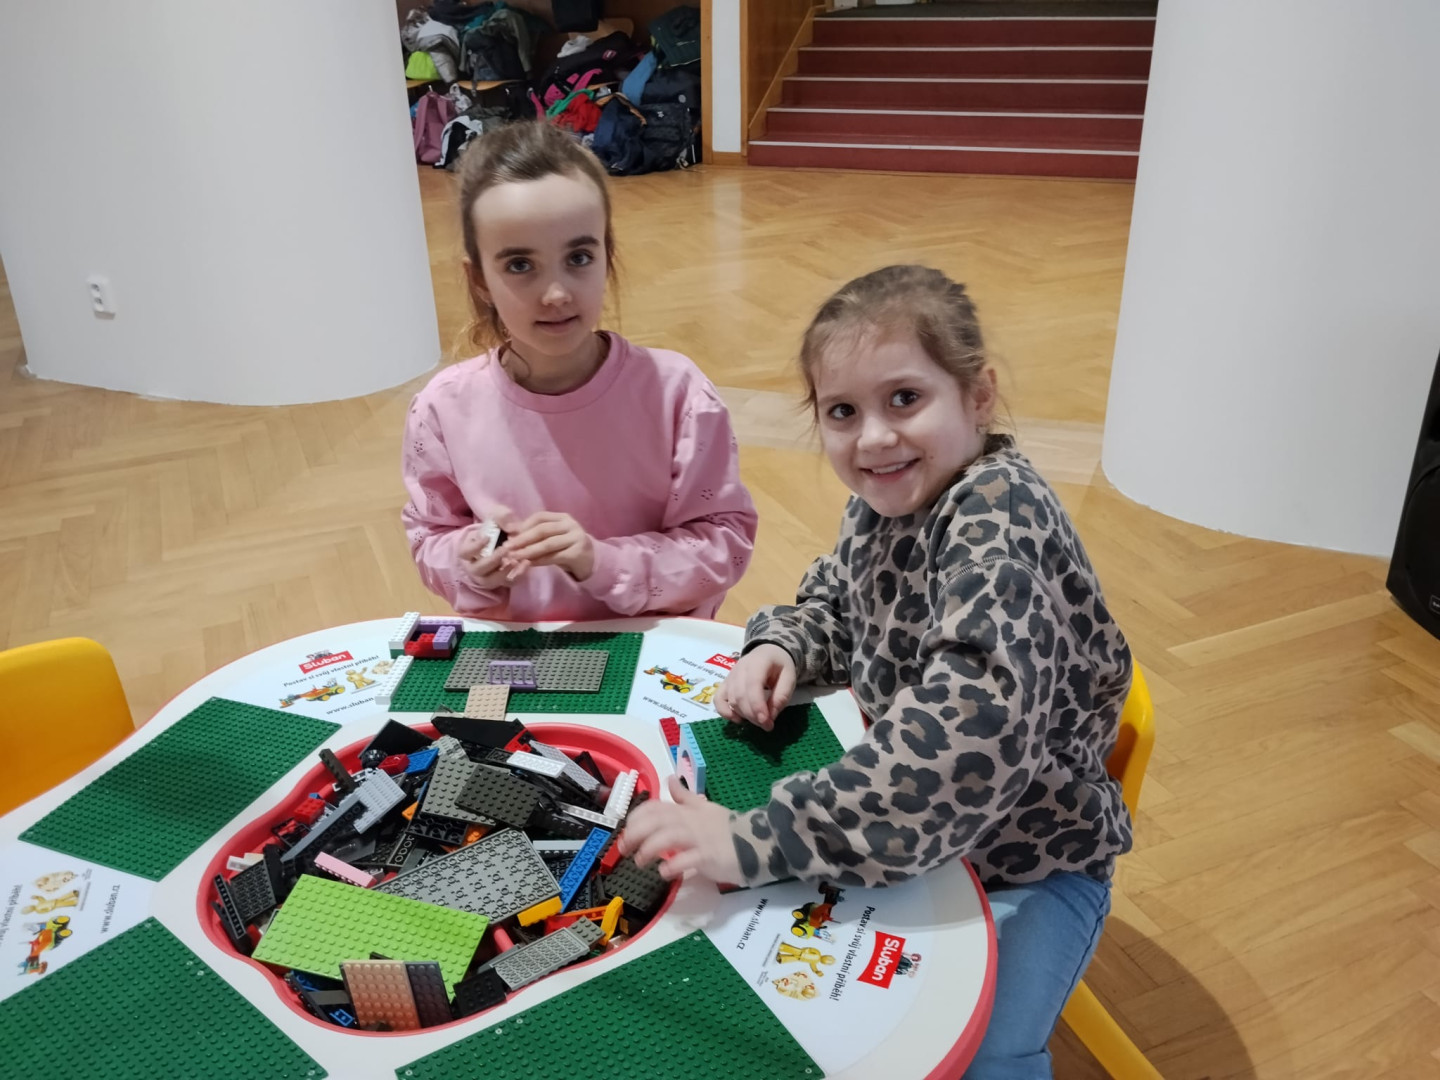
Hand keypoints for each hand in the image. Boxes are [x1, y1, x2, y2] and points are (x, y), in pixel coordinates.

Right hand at [456, 506, 518, 588]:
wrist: (504, 540)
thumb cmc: (495, 529)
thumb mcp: (497, 518)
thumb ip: (502, 518)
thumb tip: (511, 528)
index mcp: (468, 551)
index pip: (465, 552)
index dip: (475, 547)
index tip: (487, 538)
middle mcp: (474, 566)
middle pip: (478, 569)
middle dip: (492, 560)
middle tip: (505, 550)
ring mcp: (486, 577)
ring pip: (490, 580)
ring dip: (504, 572)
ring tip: (517, 561)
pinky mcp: (500, 582)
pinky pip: (507, 584)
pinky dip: (516, 576)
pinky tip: (525, 565)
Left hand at [498, 511, 594, 581]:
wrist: (591, 561)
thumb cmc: (567, 548)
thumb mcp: (554, 537)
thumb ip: (537, 534)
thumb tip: (512, 533)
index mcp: (562, 517)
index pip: (540, 517)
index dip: (523, 525)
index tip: (509, 535)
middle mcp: (570, 525)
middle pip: (542, 530)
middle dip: (523, 539)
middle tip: (507, 547)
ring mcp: (576, 538)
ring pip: (548, 544)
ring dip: (529, 551)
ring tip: (515, 557)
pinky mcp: (578, 553)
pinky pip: (555, 556)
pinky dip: (540, 560)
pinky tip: (529, 564)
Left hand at [619, 776, 741, 882]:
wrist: (756, 842)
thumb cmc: (726, 828)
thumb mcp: (703, 807)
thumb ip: (684, 797)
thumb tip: (670, 778)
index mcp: (686, 810)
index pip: (654, 807)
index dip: (636, 818)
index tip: (626, 831)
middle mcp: (689, 821)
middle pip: (656, 820)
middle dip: (635, 833)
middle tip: (625, 848)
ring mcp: (699, 838)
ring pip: (668, 837)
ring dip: (649, 849)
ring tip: (641, 862)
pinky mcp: (708, 856)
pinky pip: (687, 859)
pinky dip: (673, 865)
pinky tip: (664, 872)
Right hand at [714, 644, 795, 730]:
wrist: (768, 652)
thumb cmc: (780, 665)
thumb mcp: (789, 677)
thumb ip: (781, 696)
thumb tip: (770, 716)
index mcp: (758, 662)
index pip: (753, 685)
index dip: (757, 706)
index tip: (766, 722)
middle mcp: (740, 668)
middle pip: (740, 695)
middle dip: (753, 715)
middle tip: (768, 725)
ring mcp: (730, 675)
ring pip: (731, 699)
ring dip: (744, 715)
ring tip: (759, 721)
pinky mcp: (725, 683)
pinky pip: (718, 699)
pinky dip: (724, 712)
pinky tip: (738, 719)